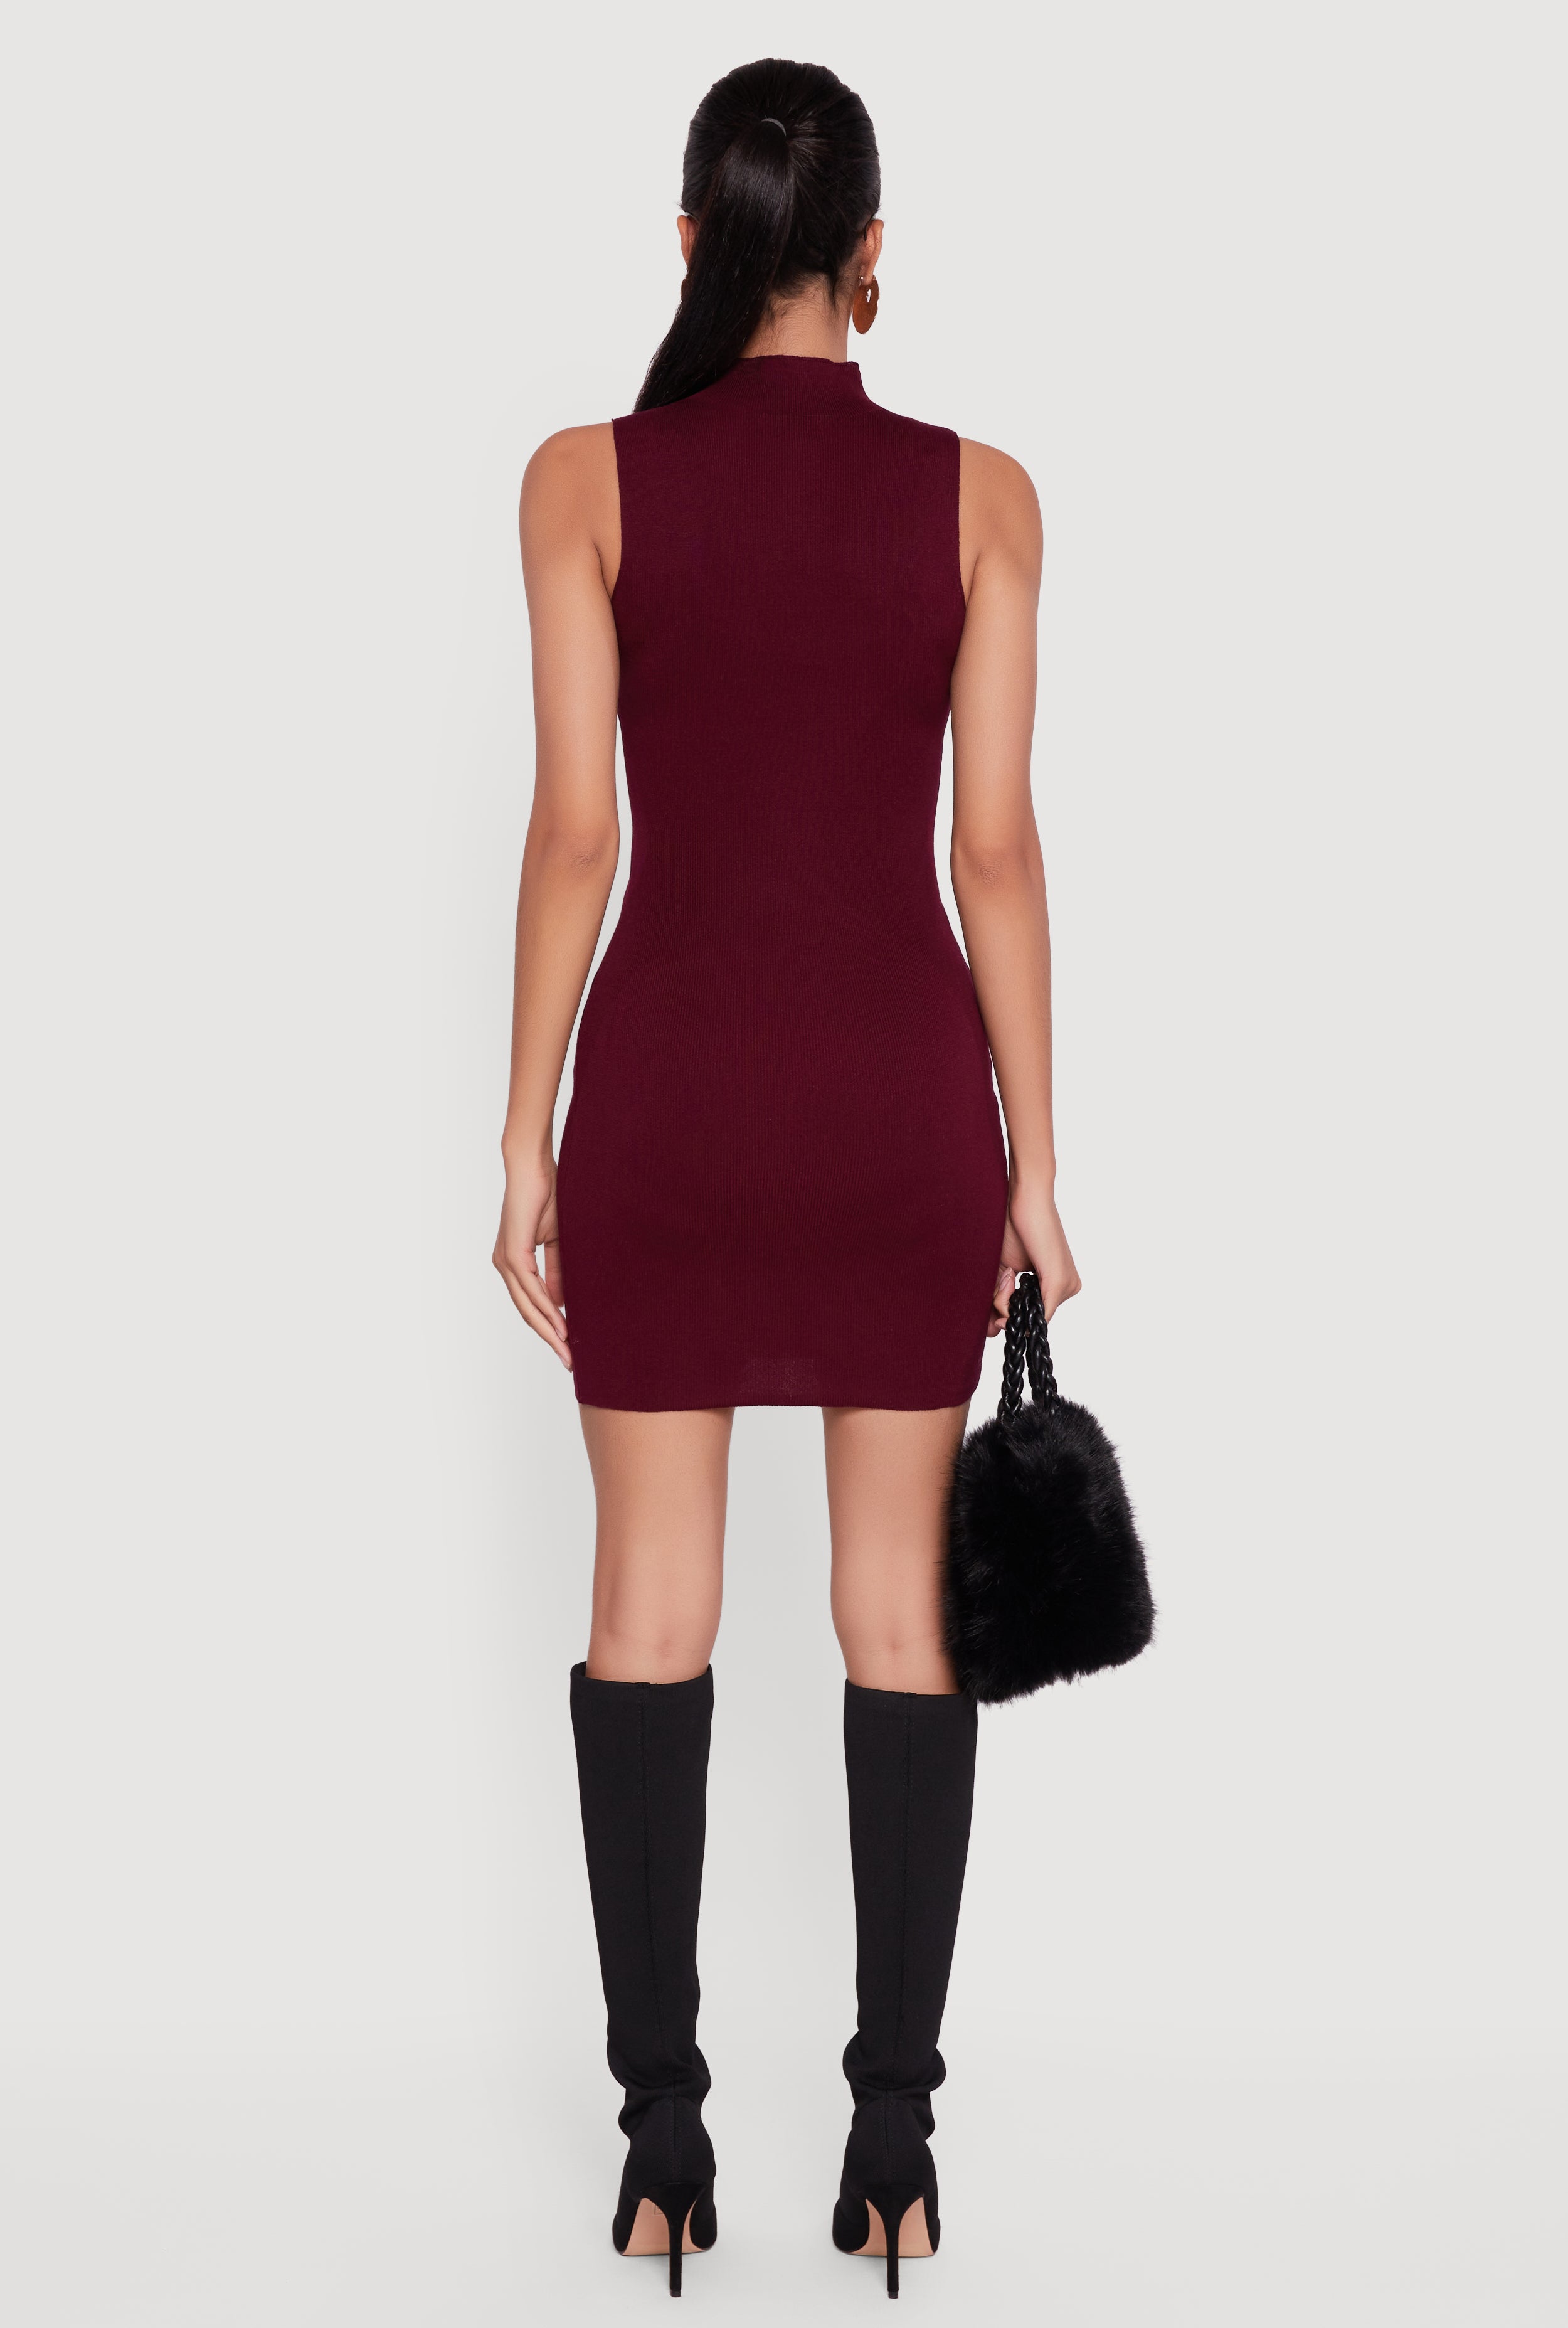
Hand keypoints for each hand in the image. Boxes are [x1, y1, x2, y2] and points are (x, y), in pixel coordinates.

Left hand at [493, 1155, 570, 1368]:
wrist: (533, 1167)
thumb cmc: (547, 1196)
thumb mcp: (557, 1241)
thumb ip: (558, 1271)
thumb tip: (562, 1303)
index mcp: (514, 1263)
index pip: (532, 1304)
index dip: (549, 1327)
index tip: (568, 1347)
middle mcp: (505, 1265)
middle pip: (527, 1312)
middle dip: (549, 1339)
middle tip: (568, 1362)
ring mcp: (506, 1261)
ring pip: (527, 1306)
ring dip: (549, 1330)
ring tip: (567, 1351)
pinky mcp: (512, 1253)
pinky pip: (531, 1289)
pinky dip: (547, 1308)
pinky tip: (561, 1324)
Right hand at [988, 1179, 1081, 1334]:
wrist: (1026, 1197)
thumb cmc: (1015, 1227)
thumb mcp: (1006, 1271)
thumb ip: (1002, 1300)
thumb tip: (991, 1331)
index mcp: (1058, 1285)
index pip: (1030, 1314)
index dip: (1007, 1315)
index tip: (991, 1307)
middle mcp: (1069, 1287)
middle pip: (1028, 1317)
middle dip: (1005, 1305)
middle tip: (1003, 1276)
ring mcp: (1068, 1286)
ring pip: (1029, 1316)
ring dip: (1006, 1299)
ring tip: (1007, 1272)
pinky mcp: (1060, 1282)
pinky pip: (1035, 1312)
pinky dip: (1013, 1302)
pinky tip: (1009, 1278)